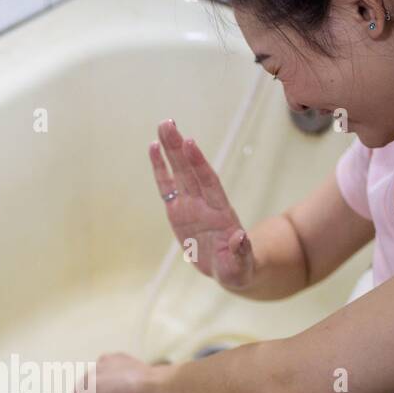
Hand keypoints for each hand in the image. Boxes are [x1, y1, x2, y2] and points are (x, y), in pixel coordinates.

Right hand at [150, 119, 256, 290]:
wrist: (229, 269)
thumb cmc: (238, 267)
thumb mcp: (241, 264)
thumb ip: (240, 251)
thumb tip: (240, 237)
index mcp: (220, 213)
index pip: (209, 183)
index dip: (199, 164)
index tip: (190, 143)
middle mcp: (204, 203)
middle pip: (190, 171)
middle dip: (179, 148)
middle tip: (168, 123)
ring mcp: (190, 205)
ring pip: (178, 173)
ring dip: (170, 150)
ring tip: (162, 126)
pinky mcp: (177, 211)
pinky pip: (167, 187)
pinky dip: (160, 169)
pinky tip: (152, 149)